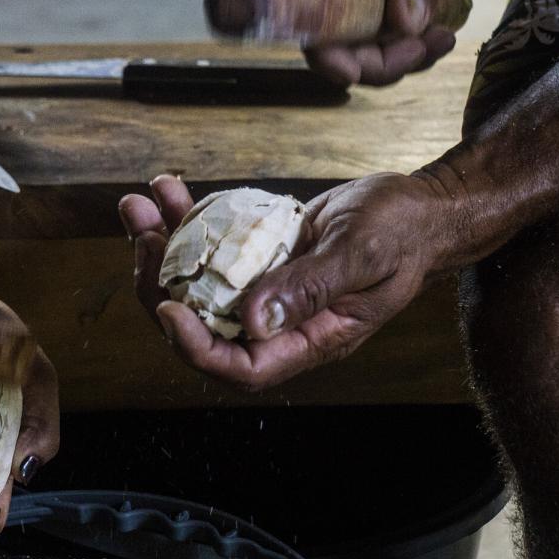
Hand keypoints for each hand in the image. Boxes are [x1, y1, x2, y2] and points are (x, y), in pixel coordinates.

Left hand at [119, 174, 451, 389]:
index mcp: (312, 338)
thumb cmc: (405, 232)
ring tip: (138, 206)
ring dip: (161, 246)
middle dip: (161, 284)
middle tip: (142, 236)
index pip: (244, 368)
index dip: (197, 347)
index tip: (168, 308)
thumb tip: (252, 320)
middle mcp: (281, 322)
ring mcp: (267, 288)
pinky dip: (186, 219)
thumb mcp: (364, 253)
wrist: (420, 207)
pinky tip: (169, 190)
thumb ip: (311, 287)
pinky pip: (213, 247)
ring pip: (198, 281)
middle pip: (204, 324)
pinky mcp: (260, 256)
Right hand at [298, 0, 486, 85]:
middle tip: (430, 46)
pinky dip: (392, 43)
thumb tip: (402, 22)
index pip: (313, 13)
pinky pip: (360, 34)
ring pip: (349, 43)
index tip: (356, 74)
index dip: (327, 54)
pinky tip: (426, 30)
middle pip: (330, 40)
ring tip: (439, 35)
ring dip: (394, 53)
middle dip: (380, 59)